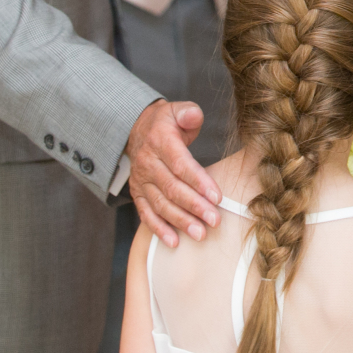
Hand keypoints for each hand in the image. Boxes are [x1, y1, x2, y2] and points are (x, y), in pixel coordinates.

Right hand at [125, 100, 221, 247]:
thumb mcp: (176, 110)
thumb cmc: (166, 123)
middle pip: (172, 188)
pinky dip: (159, 229)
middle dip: (195, 206)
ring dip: (181, 221)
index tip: (216, 196)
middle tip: (215, 220)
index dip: (199, 181)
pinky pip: (146, 214)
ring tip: (200, 234)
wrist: (136, 130)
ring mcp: (141, 181)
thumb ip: (188, 113)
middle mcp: (148, 163)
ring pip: (161, 204)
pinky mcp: (138, 194)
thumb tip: (194, 116)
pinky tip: (173, 242)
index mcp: (160, 142)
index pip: (180, 164)